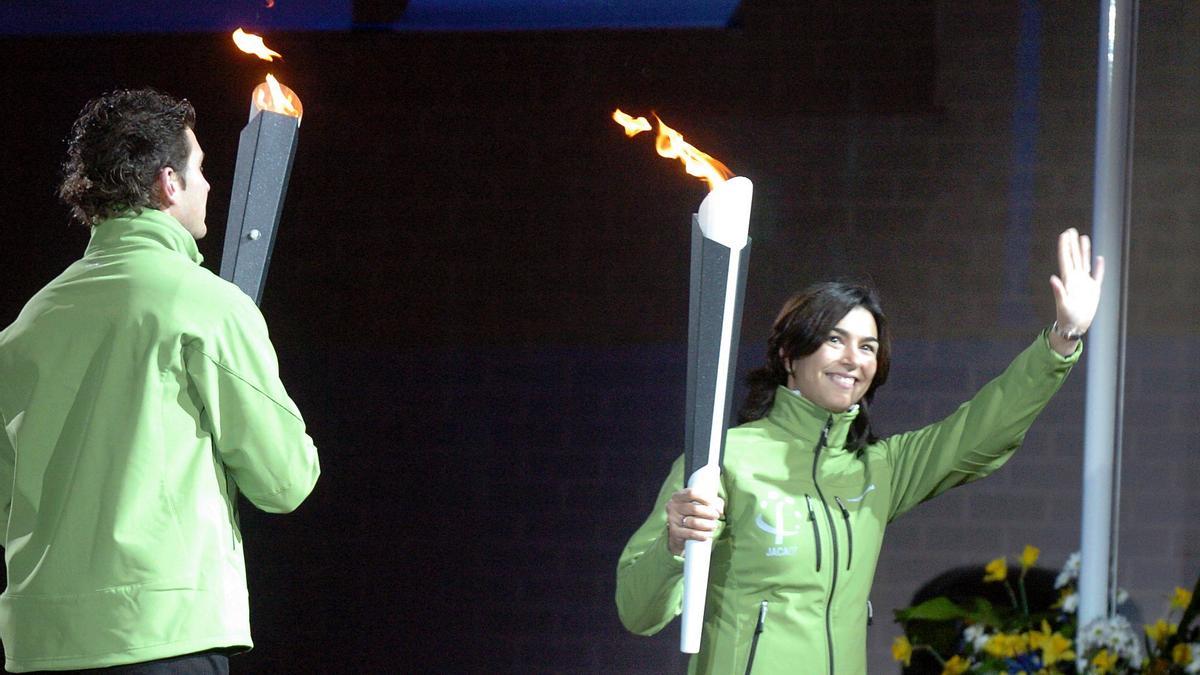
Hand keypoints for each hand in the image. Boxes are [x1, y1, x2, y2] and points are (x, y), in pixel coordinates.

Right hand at [665, 488, 723, 555]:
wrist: (678, 534)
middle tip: (716, 516)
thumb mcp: (700, 505)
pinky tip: (707, 536)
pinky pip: (690, 534)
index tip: (714, 505)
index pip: (691, 493)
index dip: (705, 498)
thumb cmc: (692, 515)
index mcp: (678, 496)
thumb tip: (719, 510)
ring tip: (713, 527)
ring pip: (694, 522)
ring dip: (707, 525)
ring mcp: (672, 519)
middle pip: (694, 508)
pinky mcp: (674, 532)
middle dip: (709, 513)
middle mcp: (673, 506)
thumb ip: (713, 503)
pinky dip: (701, 535)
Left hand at [1049, 228, 1104, 354]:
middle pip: (1074, 257)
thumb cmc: (1066, 317)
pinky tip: (1100, 258)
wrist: (1075, 326)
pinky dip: (1099, 267)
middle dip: (1072, 244)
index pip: (1066, 259)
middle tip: (1071, 230)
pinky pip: (1098, 275)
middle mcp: (1075, 279)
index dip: (1065, 246)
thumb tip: (1052, 278)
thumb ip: (1058, 291)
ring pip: (1085, 262)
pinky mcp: (1093, 290)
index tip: (1064, 234)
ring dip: (1084, 250)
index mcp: (1068, 280)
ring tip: (1083, 237)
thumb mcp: (1062, 304)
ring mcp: (1085, 283)